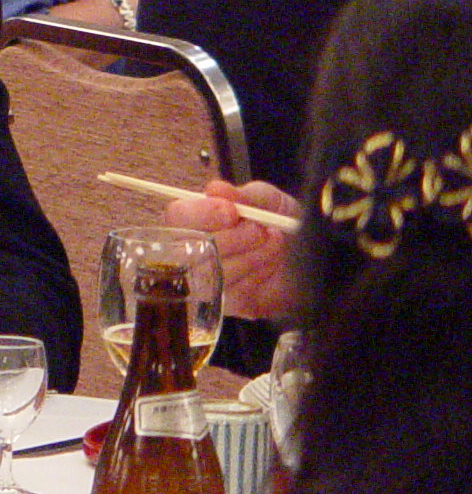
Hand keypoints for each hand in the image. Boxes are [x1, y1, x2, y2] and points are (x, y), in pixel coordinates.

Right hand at [164, 179, 296, 321]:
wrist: (317, 259)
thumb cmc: (287, 226)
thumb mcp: (271, 202)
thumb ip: (245, 194)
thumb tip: (216, 190)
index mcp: (197, 219)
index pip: (177, 216)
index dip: (201, 214)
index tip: (231, 211)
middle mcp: (195, 249)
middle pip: (191, 247)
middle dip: (233, 237)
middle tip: (260, 230)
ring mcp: (208, 280)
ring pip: (214, 270)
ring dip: (251, 255)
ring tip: (273, 244)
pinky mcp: (227, 304)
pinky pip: (231, 292)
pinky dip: (256, 275)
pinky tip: (268, 265)